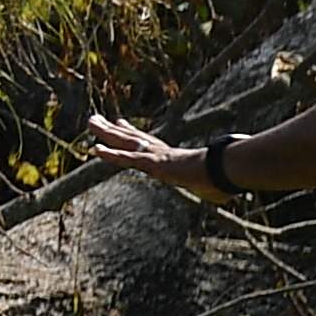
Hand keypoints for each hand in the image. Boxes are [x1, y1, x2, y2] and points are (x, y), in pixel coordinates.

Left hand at [82, 112, 224, 202]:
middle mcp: (160, 152)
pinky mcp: (153, 163)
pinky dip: (111, 155)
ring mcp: (155, 157)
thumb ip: (212, 189)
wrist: (223, 172)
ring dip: (106, 134)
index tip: (121, 123)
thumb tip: (224, 196)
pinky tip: (96, 150)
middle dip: (112, 129)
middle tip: (95, 119)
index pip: (148, 142)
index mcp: (172, 157)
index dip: (132, 133)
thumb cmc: (221, 178)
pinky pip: (127, 158)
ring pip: (125, 142)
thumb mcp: (211, 185)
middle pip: (131, 137)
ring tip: (90, 122)